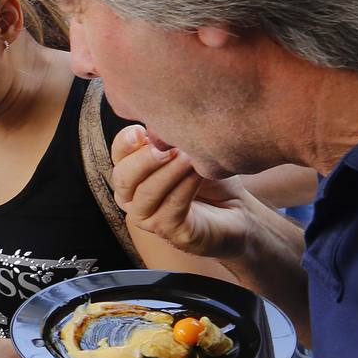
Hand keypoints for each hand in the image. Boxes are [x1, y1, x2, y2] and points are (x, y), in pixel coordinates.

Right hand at [111, 124, 258, 258]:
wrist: (238, 210)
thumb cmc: (210, 178)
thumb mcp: (189, 151)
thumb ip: (170, 140)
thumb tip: (159, 124)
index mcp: (133, 173)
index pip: (118, 155)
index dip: (125, 142)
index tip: (142, 130)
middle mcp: (132, 198)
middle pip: (123, 177)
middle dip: (143, 160)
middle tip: (167, 147)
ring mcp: (148, 218)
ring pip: (145, 194)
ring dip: (168, 173)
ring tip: (189, 157)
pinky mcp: (170, 233)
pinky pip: (171, 208)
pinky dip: (184, 187)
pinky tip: (198, 173)